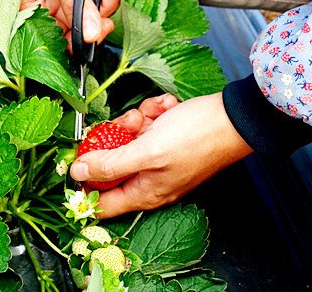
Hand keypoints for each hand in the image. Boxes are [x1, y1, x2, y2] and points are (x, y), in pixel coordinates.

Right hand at [8, 0, 119, 43]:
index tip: (97, 32)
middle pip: (72, 30)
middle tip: (108, 5)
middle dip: (95, 19)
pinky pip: (92, 0)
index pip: (49, 38)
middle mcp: (40, 3)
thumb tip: (89, 36)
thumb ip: (74, 1)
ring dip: (104, 2)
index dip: (75, 42)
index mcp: (25, 3)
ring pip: (86, 15)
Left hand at [70, 93, 253, 217]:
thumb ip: (110, 164)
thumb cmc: (197, 137)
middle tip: (132, 124)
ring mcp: (159, 158)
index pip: (101, 203)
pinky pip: (148, 126)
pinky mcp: (167, 140)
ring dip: (139, 119)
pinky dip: (155, 113)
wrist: (234, 117)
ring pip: (129, 138)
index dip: (85, 182)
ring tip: (156, 114)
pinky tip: (168, 109)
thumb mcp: (147, 151)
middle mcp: (150, 179)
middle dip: (117, 137)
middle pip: (112, 163)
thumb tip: (77, 173)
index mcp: (144, 193)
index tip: (79, 158)